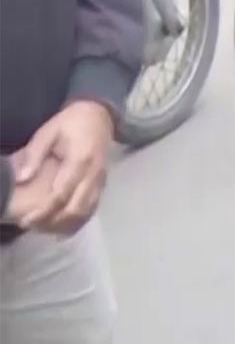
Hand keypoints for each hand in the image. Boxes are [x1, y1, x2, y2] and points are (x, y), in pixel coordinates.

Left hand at [9, 101, 114, 233]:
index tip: (25, 221)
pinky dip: (78, 220)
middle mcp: (94, 173)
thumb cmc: (70, 123)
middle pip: (76, 208)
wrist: (98, 115)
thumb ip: (35, 155)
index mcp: (80, 159)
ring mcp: (101, 179)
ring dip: (66, 224)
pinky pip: (93, 207)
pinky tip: (63, 226)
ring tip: (44, 228)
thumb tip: (21, 180)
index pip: (61, 193)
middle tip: (32, 226)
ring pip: (87, 211)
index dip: (43, 211)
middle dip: (53, 222)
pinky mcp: (103, 183)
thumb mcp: (47, 132)